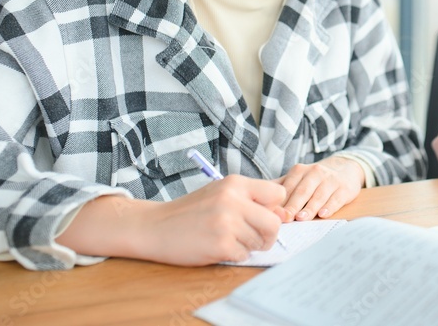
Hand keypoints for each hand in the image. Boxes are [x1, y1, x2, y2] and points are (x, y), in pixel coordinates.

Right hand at [58, 176, 287, 265]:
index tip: (263, 216)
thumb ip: (251, 200)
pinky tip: (218, 247)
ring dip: (248, 246)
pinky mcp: (220, 244)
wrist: (154, 226)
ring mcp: (227, 223)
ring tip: (228, 239)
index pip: (278, 194)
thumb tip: (283, 215)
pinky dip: (234, 255)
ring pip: (260, 242)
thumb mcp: (221, 194)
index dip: (275, 208)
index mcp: (236, 183)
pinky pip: (243, 255)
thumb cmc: (192, 211)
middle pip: (275, 223)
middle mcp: (233, 200)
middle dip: (268, 234)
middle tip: (253, 237)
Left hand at [278, 155, 364, 220]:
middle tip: (285, 218)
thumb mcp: (298, 178)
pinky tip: (323, 214)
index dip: (281, 201)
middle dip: (293, 205)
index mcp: (300, 171)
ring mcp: (331, 180)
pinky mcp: (344, 189)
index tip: (273, 214)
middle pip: (302, 191)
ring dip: (310, 207)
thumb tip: (258, 199)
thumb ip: (281, 187)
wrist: (345, 168)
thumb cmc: (316, 179)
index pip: (288, 187)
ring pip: (319, 195)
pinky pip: (336, 198)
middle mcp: (315, 172)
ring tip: (302, 218)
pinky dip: (330, 207)